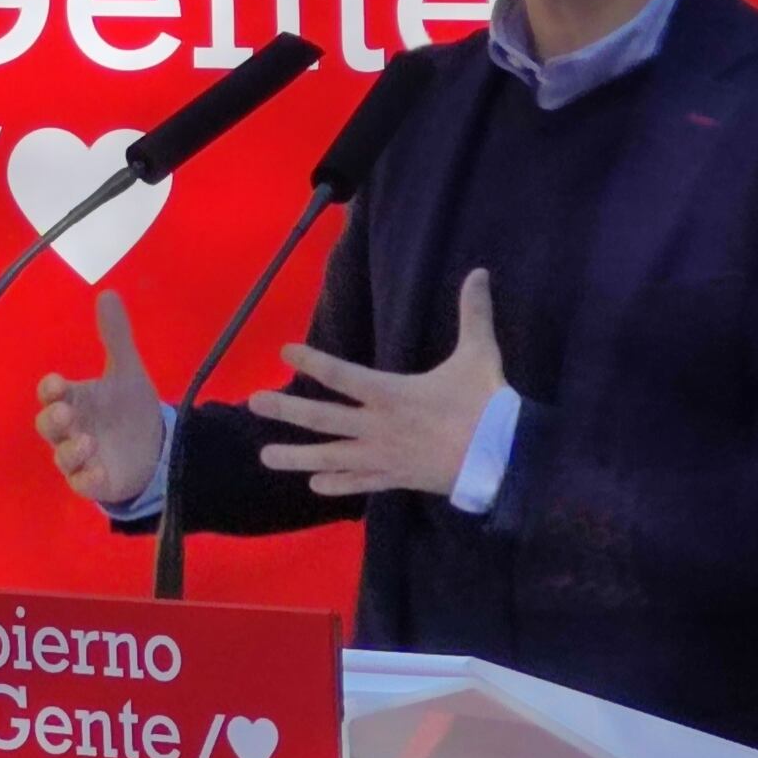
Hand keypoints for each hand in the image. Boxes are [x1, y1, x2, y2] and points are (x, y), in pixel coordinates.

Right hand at [35, 287, 168, 507]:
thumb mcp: (126, 371)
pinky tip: (99, 472)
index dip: (51, 389)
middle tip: (66, 412)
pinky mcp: (95, 481)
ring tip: (87, 441)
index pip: (52, 393)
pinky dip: (87, 479)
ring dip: (70, 450)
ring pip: (62, 457)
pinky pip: (82, 484)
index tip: (57, 382)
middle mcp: (71, 429)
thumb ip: (115, 336)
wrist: (154, 446)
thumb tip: (108, 293)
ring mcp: (80, 457)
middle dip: (53, 419)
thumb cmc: (128, 409)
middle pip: (48, 425)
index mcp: (74, 400)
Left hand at [249, 271, 505, 500]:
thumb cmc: (486, 404)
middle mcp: (379, 427)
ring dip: (297, 457)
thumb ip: (473, 313)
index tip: (285, 351)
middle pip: (324, 419)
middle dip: (286, 411)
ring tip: (265, 456)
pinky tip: (316, 484)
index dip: (312, 362)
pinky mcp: (397, 478)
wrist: (503, 457)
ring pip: (332, 457)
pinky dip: (338, 484)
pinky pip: (360, 483)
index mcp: (392, 394)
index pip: (342, 376)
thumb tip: (479, 272)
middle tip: (254, 403)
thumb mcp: (480, 353)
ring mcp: (384, 456)